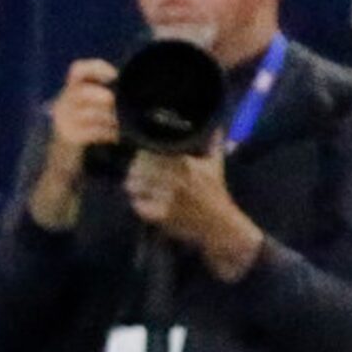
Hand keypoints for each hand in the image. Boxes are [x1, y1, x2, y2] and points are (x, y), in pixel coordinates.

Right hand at [29, 59, 118, 228]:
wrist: (62, 171)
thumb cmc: (82, 138)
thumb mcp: (90, 113)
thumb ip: (104, 100)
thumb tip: (134, 87)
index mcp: (67, 93)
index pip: (77, 70)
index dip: (97, 68)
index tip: (114, 76)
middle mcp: (61, 105)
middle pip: (85, 90)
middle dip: (107, 98)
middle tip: (121, 107)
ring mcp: (63, 122)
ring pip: (92, 111)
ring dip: (111, 117)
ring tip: (122, 124)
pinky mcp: (68, 139)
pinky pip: (92, 130)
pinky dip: (108, 132)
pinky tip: (117, 137)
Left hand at [124, 145, 261, 275]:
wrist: (219, 225)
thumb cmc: (216, 193)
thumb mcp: (216, 166)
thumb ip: (213, 144)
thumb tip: (216, 126)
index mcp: (186, 164)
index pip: (151, 153)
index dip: (142, 155)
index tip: (141, 157)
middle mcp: (175, 179)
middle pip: (140, 168)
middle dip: (134, 170)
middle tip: (135, 173)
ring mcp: (167, 198)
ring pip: (136, 186)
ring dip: (133, 186)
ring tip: (134, 186)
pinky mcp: (161, 216)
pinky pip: (138, 205)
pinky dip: (137, 203)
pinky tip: (141, 201)